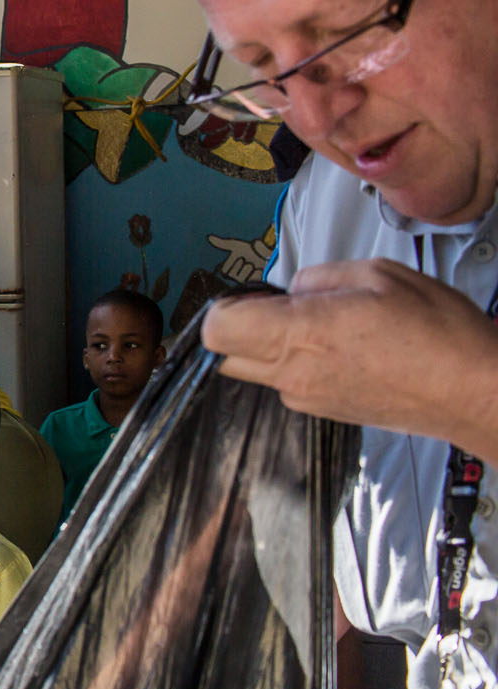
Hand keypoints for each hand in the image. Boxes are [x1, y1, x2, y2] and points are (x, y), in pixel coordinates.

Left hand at [204, 259, 497, 445]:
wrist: (474, 391)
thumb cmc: (439, 334)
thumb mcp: (378, 276)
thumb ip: (319, 278)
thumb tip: (293, 288)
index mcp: (302, 333)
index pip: (218, 329)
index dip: (225, 307)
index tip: (249, 295)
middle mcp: (295, 373)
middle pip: (225, 355)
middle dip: (238, 329)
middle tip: (275, 308)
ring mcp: (306, 398)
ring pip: (254, 371)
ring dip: (268, 347)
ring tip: (318, 328)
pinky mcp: (323, 412)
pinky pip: (287, 384)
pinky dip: (297, 365)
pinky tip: (338, 350)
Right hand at [206, 231, 273, 284]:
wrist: (269, 253)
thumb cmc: (252, 250)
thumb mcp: (237, 246)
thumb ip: (223, 244)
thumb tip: (210, 237)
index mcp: (230, 270)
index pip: (224, 272)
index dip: (232, 263)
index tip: (239, 258)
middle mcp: (236, 277)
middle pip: (233, 275)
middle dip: (241, 265)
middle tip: (247, 260)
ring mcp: (246, 281)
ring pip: (243, 277)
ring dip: (250, 268)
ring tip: (255, 264)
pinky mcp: (256, 284)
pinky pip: (254, 279)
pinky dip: (258, 272)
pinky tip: (261, 269)